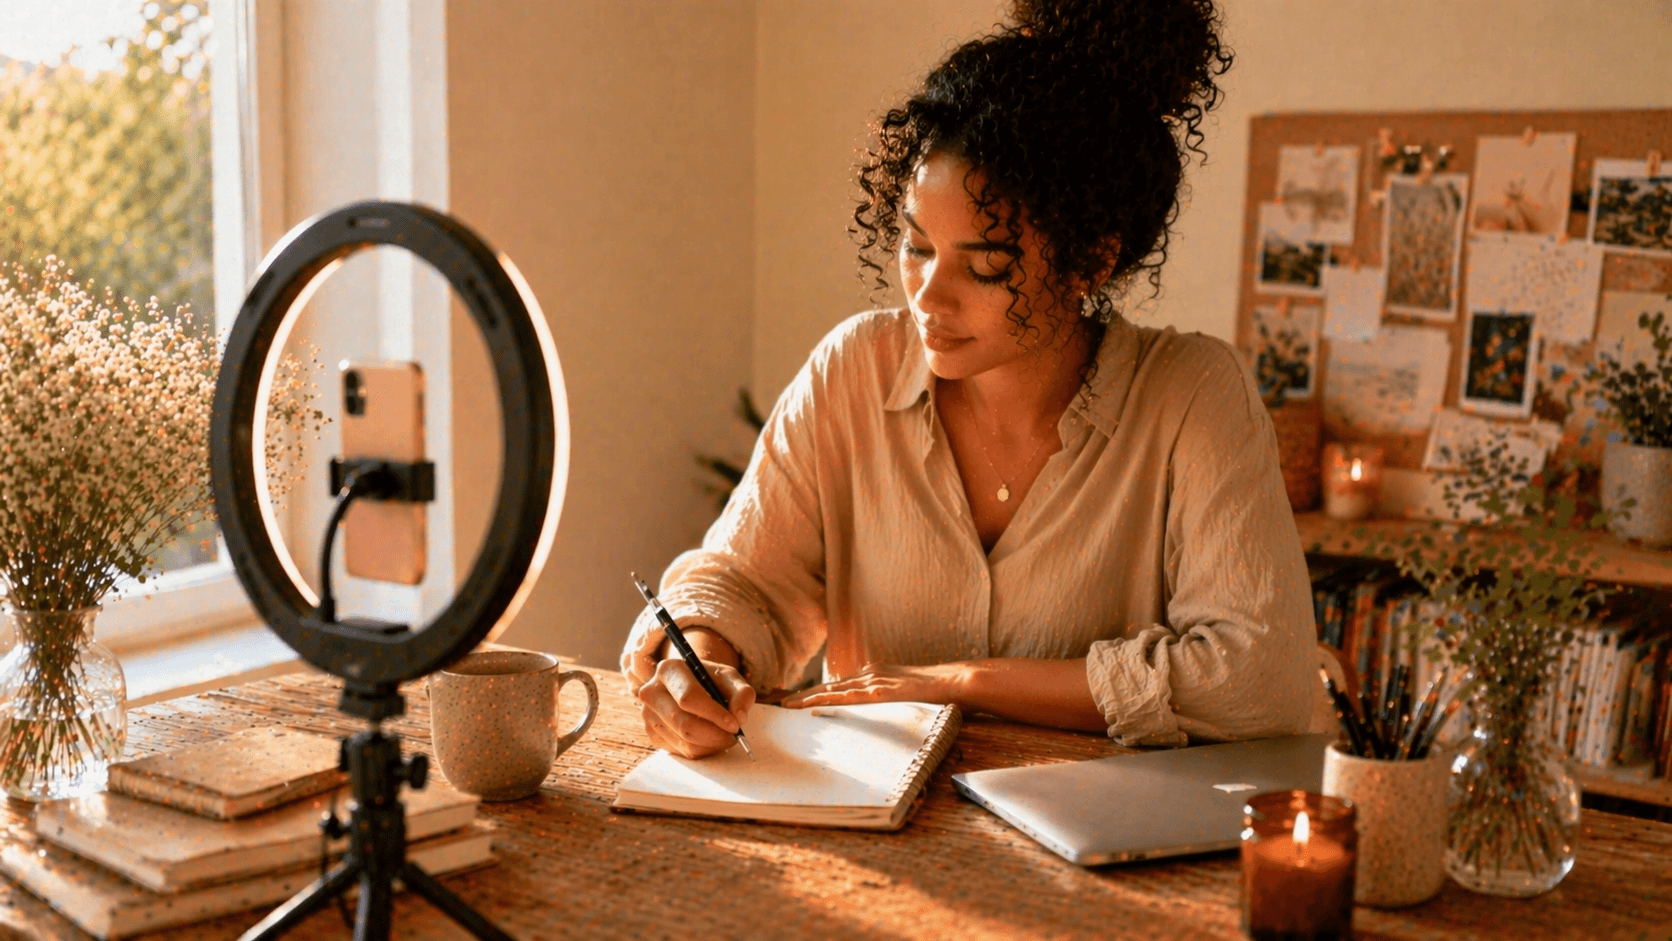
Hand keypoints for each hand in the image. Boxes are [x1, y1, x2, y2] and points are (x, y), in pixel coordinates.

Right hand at [636, 655, 755, 758]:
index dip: (714, 714)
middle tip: (733, 736)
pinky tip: (710, 738)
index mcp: (668, 670)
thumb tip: (739, 717)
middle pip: (684, 723)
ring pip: (684, 740)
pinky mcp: (652, 733)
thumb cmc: (710, 680)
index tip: (734, 724)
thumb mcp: (729, 677)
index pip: (689, 697)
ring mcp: (648, 714)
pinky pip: (680, 751)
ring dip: (711, 744)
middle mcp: (651, 692)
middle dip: (714, 734)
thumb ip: (742, 693)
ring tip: (725, 736)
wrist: (690, 685)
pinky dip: (702, 749)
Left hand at [780, 662, 971, 708]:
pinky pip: (847, 698)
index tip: (797, 698)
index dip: (817, 692)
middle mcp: (869, 675)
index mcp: (873, 675)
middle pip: (829, 686)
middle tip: (781, 701)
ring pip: (833, 691)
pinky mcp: (878, 692)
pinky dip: (826, 701)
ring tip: (787, 704)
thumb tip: (877, 703)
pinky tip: (811, 705)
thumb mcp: (904, 692)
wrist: (951, 681)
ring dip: (808, 698)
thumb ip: (888, 696)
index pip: (839, 686)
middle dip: (804, 694)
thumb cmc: (933, 690)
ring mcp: (873, 682)